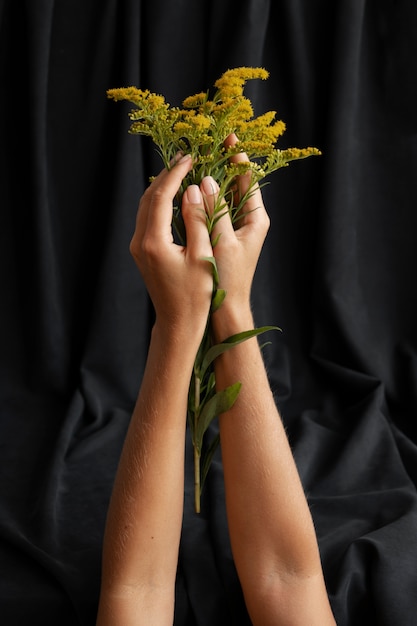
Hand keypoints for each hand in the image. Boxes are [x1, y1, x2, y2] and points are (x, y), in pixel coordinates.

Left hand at [130, 154, 212, 339]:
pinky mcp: (141, 252)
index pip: (162, 196)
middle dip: (166, 175)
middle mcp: (140, 242)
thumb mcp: (203, 256)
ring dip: (161, 187)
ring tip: (181, 171)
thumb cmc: (196, 295)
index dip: (176, 173)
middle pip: (149, 197)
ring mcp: (137, 247)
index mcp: (154, 242)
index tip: (191, 157)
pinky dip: (159, 202)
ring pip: (145, 206)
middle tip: (186, 158)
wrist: (178, 322)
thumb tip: (194, 189)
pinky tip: (174, 197)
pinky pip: (147, 218)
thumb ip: (198, 220)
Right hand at [201, 135, 269, 335]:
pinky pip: (214, 210)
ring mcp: (236, 228)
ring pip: (224, 196)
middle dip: (223, 163)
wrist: (227, 309)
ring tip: (199, 158)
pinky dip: (205, 198)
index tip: (228, 136)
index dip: (238, 158)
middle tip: (210, 141)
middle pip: (236, 184)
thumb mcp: (222, 242)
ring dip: (212, 178)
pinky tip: (191, 187)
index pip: (249, 180)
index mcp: (255, 219)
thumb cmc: (229, 279)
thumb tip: (207, 182)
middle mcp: (248, 221)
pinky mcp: (223, 237)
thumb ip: (216, 211)